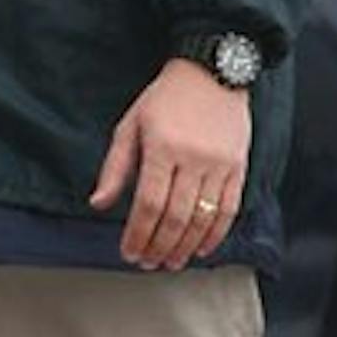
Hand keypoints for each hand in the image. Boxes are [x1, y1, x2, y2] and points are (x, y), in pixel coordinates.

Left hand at [89, 58, 251, 269]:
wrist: (211, 73)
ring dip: (186, 246)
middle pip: (176, 216)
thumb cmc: (164, 99)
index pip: (149, 204)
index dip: (138, 234)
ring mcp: (219, 165)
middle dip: (160, 246)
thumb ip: (116, 167)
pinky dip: (216, 234)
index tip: (129, 252)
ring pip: (203, 218)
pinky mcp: (239, 168)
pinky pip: (230, 209)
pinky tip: (202, 248)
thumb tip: (98, 203)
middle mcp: (193, 159)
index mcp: (161, 147)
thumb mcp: (129, 125)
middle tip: (148, 263)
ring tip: (171, 261)